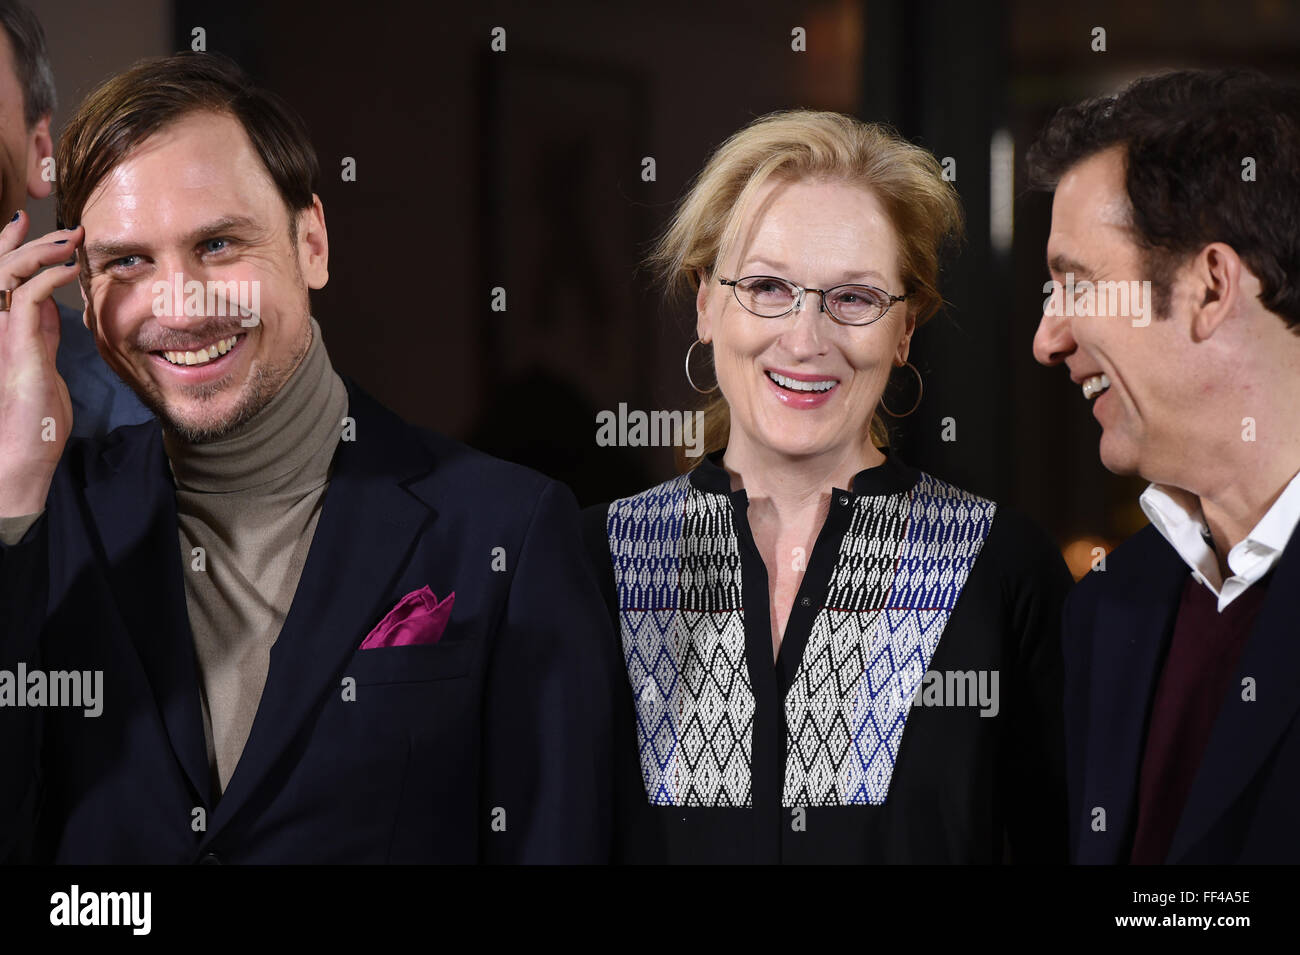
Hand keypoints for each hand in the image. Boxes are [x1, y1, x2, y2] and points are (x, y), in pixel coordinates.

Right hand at [0, 212, 84, 516]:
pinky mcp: (15, 348)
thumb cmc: (35, 422)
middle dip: (27, 241)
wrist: (21, 458)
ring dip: (41, 252)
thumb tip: (51, 307)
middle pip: (0, 269)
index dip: (11, 248)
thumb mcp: (43, 367)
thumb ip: (42, 336)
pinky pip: (26, 300)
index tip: (29, 225)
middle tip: (65, 228)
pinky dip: (50, 279)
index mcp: (0, 332)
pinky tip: (71, 271)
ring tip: (71, 241)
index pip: (1, 280)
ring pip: (8, 276)